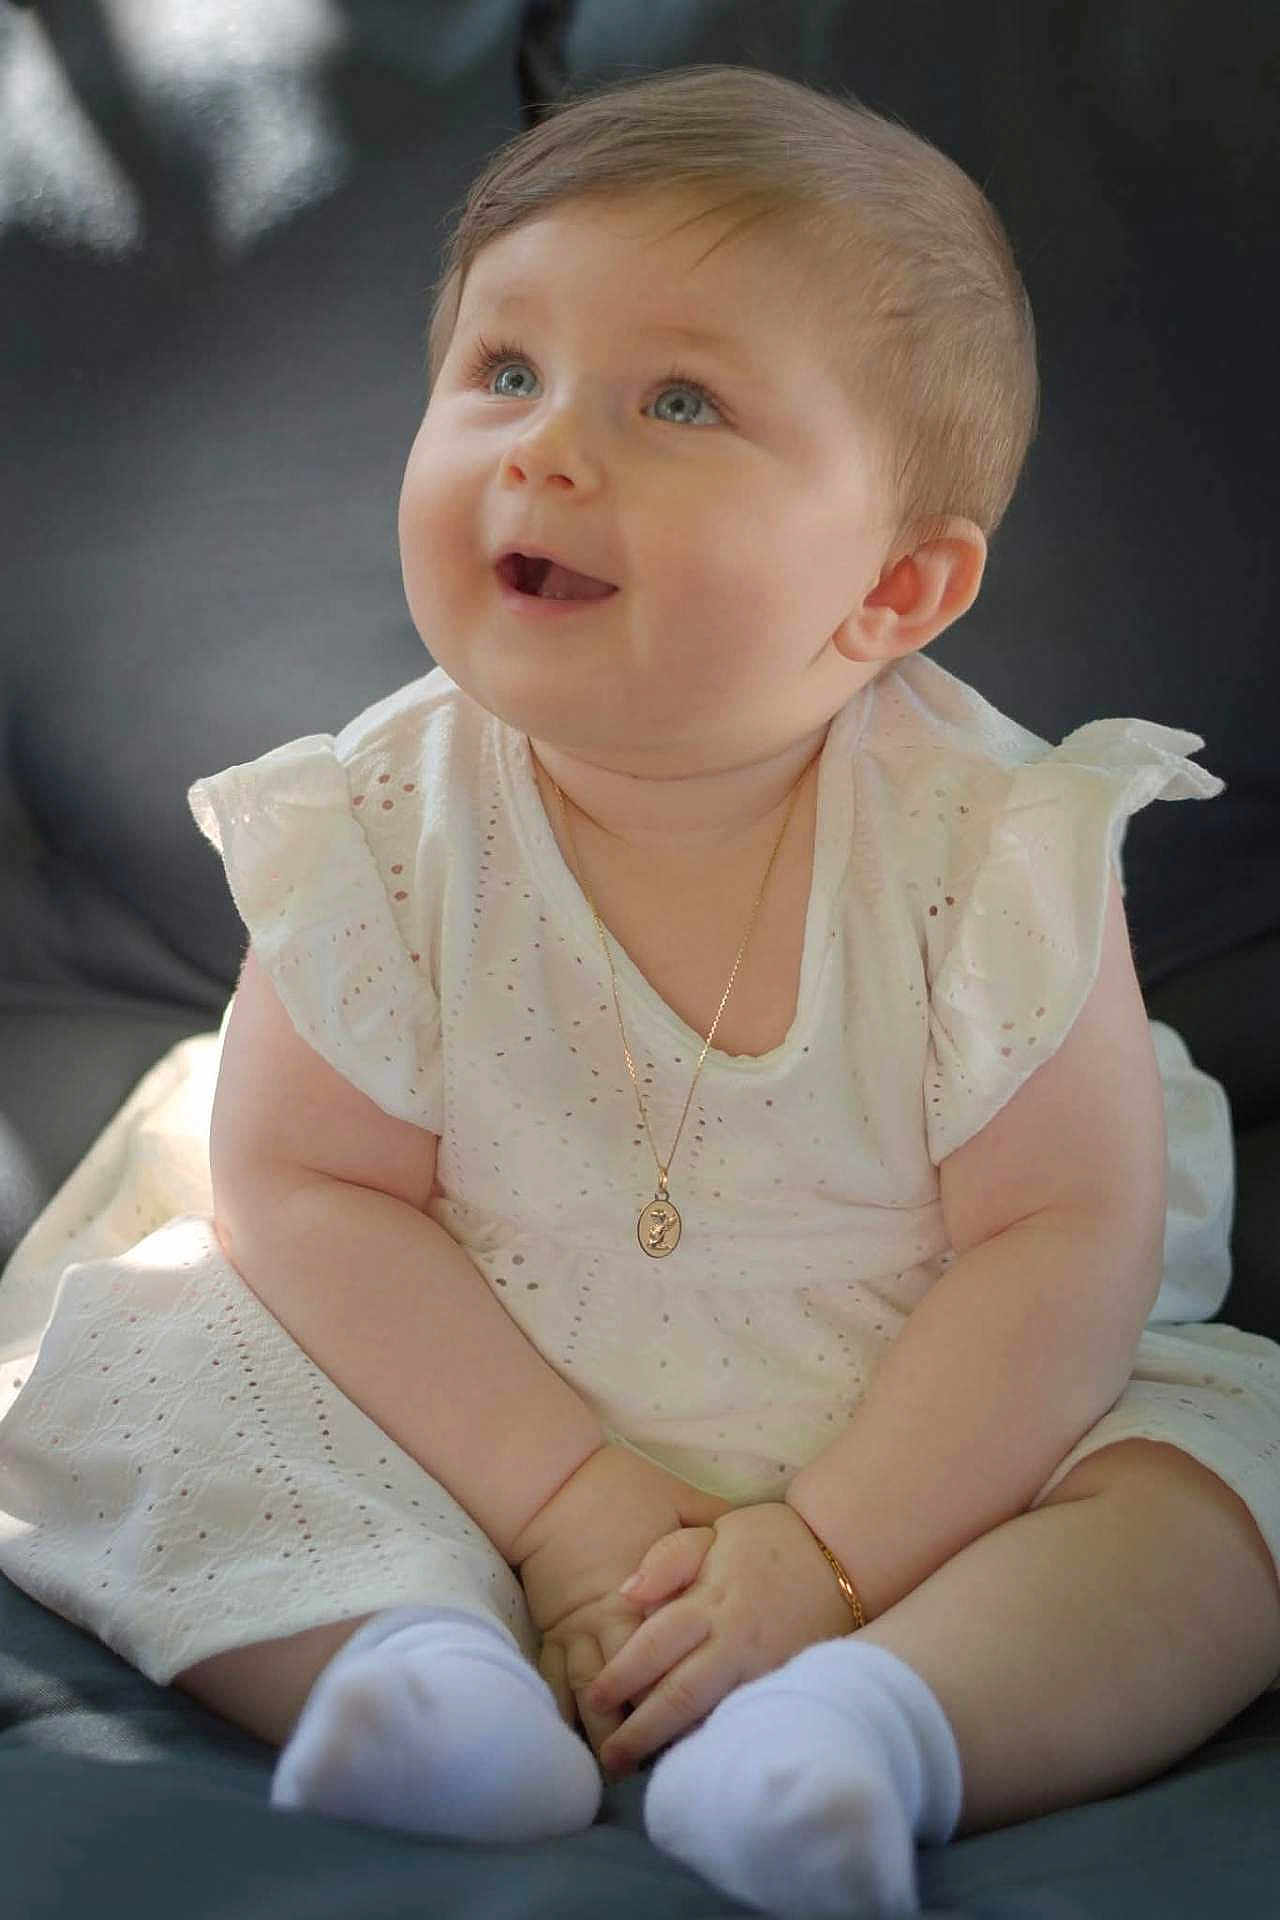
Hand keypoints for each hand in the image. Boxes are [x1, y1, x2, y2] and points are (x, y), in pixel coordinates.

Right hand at [510, 1443, 729, 1756]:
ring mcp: (580, 1623)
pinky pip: (557, 1677)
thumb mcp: (680, 1498)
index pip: (680, 1656)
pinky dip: (564, 1710)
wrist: (555, 1477)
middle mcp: (616, 1617)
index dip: (693, 1699)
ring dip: (604, 1730)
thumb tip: (750, 1547)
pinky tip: (571, 1740)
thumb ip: (712, 1531)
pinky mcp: (553, 1625)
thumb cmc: (622, 1486)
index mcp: (657, 1590)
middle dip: (647, 1732)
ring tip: (616, 1773)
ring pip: (592, 1691)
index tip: (710, 1734)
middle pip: (638, 1686)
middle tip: (666, 1773)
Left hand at [584, 1501, 857, 1776]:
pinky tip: (695, 1758)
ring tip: (642, 1768)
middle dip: (641, 1732)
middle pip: (681, 1696)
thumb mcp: (714, 1531)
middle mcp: (736, 1642)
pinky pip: (745, 1719)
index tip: (592, 1699)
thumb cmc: (769, 1542)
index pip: (656, 1645)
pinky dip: (717, 1740)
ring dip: (676, 1746)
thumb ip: (668, 1559)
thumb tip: (626, 1595)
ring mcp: (765, 1671)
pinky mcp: (786, 1687)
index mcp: (711, 1601)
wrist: (844, 1558)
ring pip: (714, 1718)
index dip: (621, 1676)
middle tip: (609, 1761)